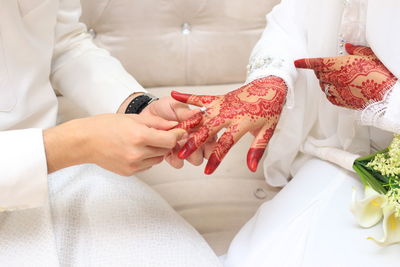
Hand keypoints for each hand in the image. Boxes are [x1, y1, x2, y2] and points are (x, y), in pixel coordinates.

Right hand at [44, 114, 185, 175]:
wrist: (84, 142)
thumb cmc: (106, 125)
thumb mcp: (133, 118)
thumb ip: (157, 123)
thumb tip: (175, 126)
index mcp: (139, 137)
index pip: (170, 140)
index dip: (177, 135)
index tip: (180, 131)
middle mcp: (137, 153)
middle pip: (165, 150)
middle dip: (166, 142)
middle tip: (160, 134)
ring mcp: (133, 165)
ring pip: (158, 159)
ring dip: (157, 151)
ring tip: (144, 141)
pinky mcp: (129, 172)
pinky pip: (147, 165)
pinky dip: (147, 158)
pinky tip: (135, 149)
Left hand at [140, 96, 209, 167]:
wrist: (146, 116)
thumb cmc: (163, 108)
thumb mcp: (174, 105)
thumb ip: (186, 111)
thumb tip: (199, 112)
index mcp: (200, 126)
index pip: (212, 136)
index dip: (210, 138)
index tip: (201, 135)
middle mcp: (195, 139)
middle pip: (207, 152)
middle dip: (199, 148)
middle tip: (188, 140)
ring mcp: (185, 148)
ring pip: (196, 160)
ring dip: (188, 153)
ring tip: (178, 145)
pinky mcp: (173, 156)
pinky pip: (179, 163)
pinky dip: (175, 158)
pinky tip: (169, 150)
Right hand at [171, 76, 286, 173]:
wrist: (271, 85)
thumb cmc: (270, 108)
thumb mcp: (268, 131)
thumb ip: (257, 150)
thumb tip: (252, 168)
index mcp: (241, 122)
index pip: (226, 143)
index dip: (216, 158)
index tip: (207, 171)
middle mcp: (228, 113)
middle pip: (208, 129)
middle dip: (194, 142)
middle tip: (181, 154)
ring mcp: (222, 104)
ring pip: (200, 116)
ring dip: (186, 125)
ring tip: (173, 132)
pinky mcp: (219, 98)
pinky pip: (201, 98)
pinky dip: (187, 97)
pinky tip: (173, 95)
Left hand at [295, 43, 397, 109]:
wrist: (387, 95)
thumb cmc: (381, 74)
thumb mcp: (370, 57)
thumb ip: (356, 51)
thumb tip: (347, 47)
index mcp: (341, 65)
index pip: (317, 63)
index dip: (305, 62)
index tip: (297, 62)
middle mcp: (336, 78)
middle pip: (319, 74)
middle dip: (320, 70)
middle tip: (326, 67)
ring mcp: (338, 91)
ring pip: (323, 85)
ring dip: (325, 81)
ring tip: (335, 78)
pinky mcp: (342, 101)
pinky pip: (329, 96)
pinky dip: (330, 92)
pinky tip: (338, 89)